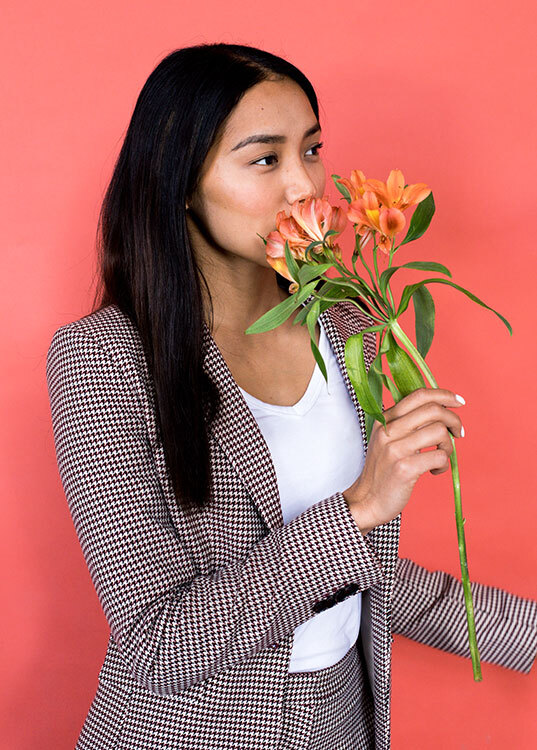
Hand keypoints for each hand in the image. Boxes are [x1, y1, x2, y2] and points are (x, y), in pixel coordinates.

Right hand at [343, 387, 464, 534]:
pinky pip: (439, 456)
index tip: (459, 402)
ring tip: (442, 456)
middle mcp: (388, 430)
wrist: (367, 501)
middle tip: (459, 433)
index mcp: (385, 419)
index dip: (444, 395)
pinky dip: (444, 464)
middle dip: (454, 420)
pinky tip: (435, 471)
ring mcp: (395, 449)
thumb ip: (406, 423)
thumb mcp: (388, 440)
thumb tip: (441, 410)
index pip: (419, 395)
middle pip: (433, 410)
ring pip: (439, 431)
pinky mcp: (404, 469)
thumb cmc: (384, 470)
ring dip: (449, 445)